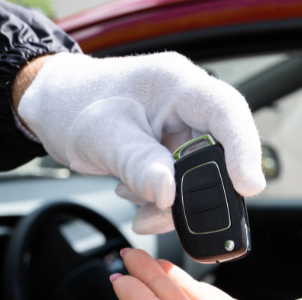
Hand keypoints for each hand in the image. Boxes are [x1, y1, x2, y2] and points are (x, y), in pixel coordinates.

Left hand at [13, 52, 265, 233]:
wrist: (53, 108)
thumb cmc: (73, 105)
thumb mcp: (102, 136)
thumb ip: (138, 164)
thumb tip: (170, 195)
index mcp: (176, 84)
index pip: (226, 111)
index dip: (243, 148)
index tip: (247, 186)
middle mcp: (187, 105)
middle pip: (220, 150)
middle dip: (201, 189)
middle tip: (173, 213)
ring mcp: (181, 129)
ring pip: (202, 175)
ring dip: (176, 201)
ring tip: (140, 207)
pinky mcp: (172, 150)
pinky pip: (183, 182)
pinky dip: (163, 201)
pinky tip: (137, 199)